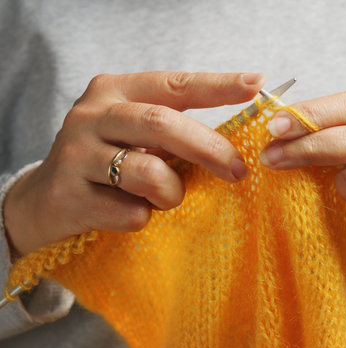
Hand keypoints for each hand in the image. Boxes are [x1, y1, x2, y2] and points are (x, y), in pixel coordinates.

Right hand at [4, 71, 264, 255]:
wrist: (45, 200)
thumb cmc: (106, 163)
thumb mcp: (134, 136)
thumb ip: (171, 131)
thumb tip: (235, 146)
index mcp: (115, 91)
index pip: (173, 84)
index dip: (216, 86)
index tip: (255, 85)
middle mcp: (93, 115)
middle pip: (161, 124)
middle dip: (208, 148)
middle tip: (238, 170)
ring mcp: (76, 154)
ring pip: (148, 173)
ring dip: (171, 193)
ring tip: (164, 198)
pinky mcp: (69, 195)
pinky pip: (130, 213)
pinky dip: (142, 218)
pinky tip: (126, 212)